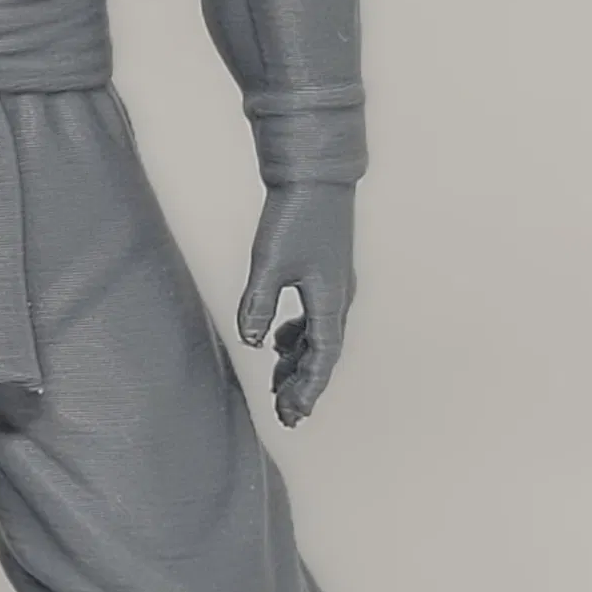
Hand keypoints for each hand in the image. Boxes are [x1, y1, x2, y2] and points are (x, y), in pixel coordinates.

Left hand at [238, 183, 355, 427]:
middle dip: (305, 386)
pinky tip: (278, 342)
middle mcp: (337, 298)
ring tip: (278, 386)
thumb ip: (259, 306)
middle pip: (323, 354)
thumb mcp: (269, 265)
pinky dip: (298, 337)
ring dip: (300, 363)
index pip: (322, 358)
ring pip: (319, 337)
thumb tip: (254, 343)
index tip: (293, 413)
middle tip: (288, 416)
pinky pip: (314, 318)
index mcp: (329, 301)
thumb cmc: (294, 217)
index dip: (307, 389)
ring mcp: (332, 285)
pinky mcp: (322, 272)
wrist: (313, 176)